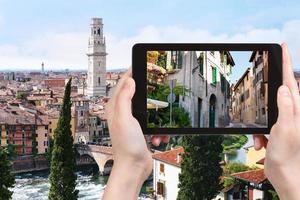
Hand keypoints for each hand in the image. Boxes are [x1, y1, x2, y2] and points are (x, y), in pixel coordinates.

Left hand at [103, 69, 168, 198]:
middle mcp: (123, 112)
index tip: (144, 62)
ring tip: (157, 131)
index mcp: (116, 107)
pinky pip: (155, 123)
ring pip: (150, 109)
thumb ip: (124, 98)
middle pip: (139, 93)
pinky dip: (159, 131)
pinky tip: (157, 139)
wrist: (134, 168)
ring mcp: (133, 121)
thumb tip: (130, 80)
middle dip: (151, 94)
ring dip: (158, 119)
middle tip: (161, 88)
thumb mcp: (125, 119)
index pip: (125, 82)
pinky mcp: (142, 130)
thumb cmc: (126, 146)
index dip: (134, 70)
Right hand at [253, 43, 299, 199]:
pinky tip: (262, 143)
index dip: (286, 63)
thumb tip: (284, 88)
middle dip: (264, 100)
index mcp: (297, 110)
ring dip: (260, 125)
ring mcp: (285, 121)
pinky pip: (263, 125)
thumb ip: (286, 108)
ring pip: (267, 112)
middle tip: (264, 104)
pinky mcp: (277, 129)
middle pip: (277, 95)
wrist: (286, 176)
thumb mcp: (285, 129)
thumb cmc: (289, 156)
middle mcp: (293, 113)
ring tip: (263, 139)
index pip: (290, 81)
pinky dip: (259, 133)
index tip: (282, 47)